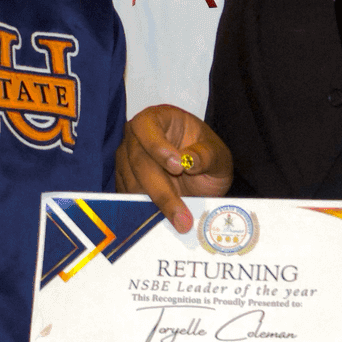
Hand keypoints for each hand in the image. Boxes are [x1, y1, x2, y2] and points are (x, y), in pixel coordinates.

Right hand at [114, 104, 233, 229]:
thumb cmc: (207, 156)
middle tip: (182, 217)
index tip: (178, 166)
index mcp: (158, 119)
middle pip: (139, 162)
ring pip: (132, 185)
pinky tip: (166, 222)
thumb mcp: (217, 155)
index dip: (158, 147)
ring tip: (181, 223)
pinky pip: (129, 199)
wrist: (200, 177)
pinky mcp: (124, 184)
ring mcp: (126, 160)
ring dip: (155, 206)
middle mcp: (136, 137)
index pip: (147, 127)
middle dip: (161, 191)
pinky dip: (146, 212)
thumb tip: (189, 161)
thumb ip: (207, 155)